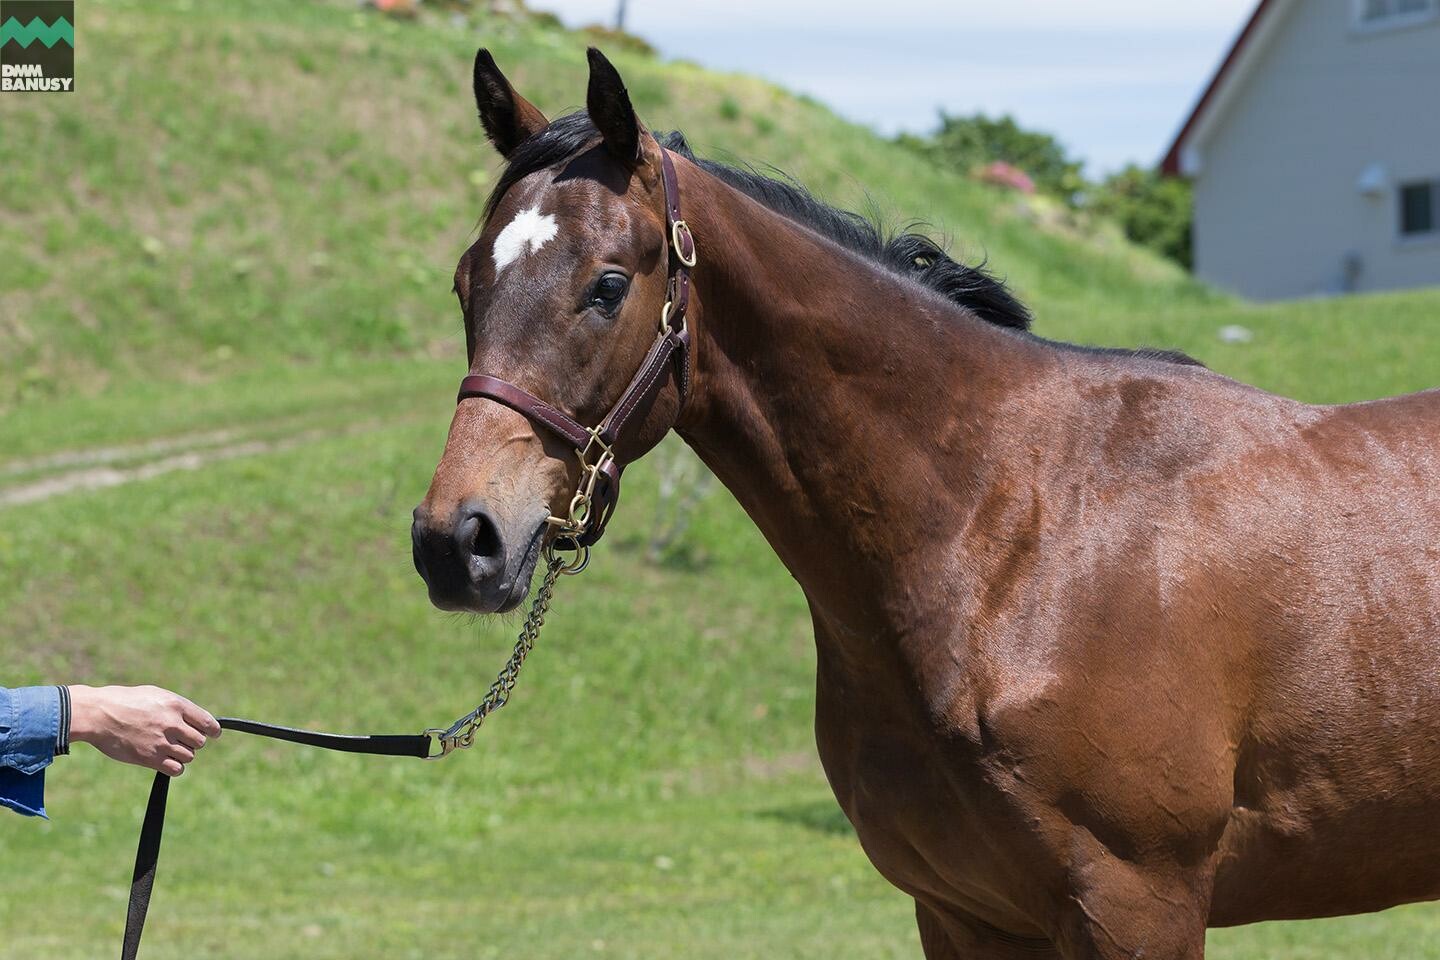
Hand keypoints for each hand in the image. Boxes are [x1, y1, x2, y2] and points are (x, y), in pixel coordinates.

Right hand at [68, 685, 220, 776]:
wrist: (98, 714)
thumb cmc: (124, 701)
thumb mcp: (155, 695)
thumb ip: (176, 707)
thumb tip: (194, 719)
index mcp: (176, 705)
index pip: (208, 723)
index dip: (212, 730)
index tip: (213, 734)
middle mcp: (172, 723)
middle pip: (200, 741)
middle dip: (192, 742)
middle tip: (179, 740)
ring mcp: (161, 742)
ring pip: (189, 756)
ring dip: (182, 754)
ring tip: (167, 749)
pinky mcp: (150, 758)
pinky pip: (176, 769)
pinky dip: (174, 767)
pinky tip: (165, 761)